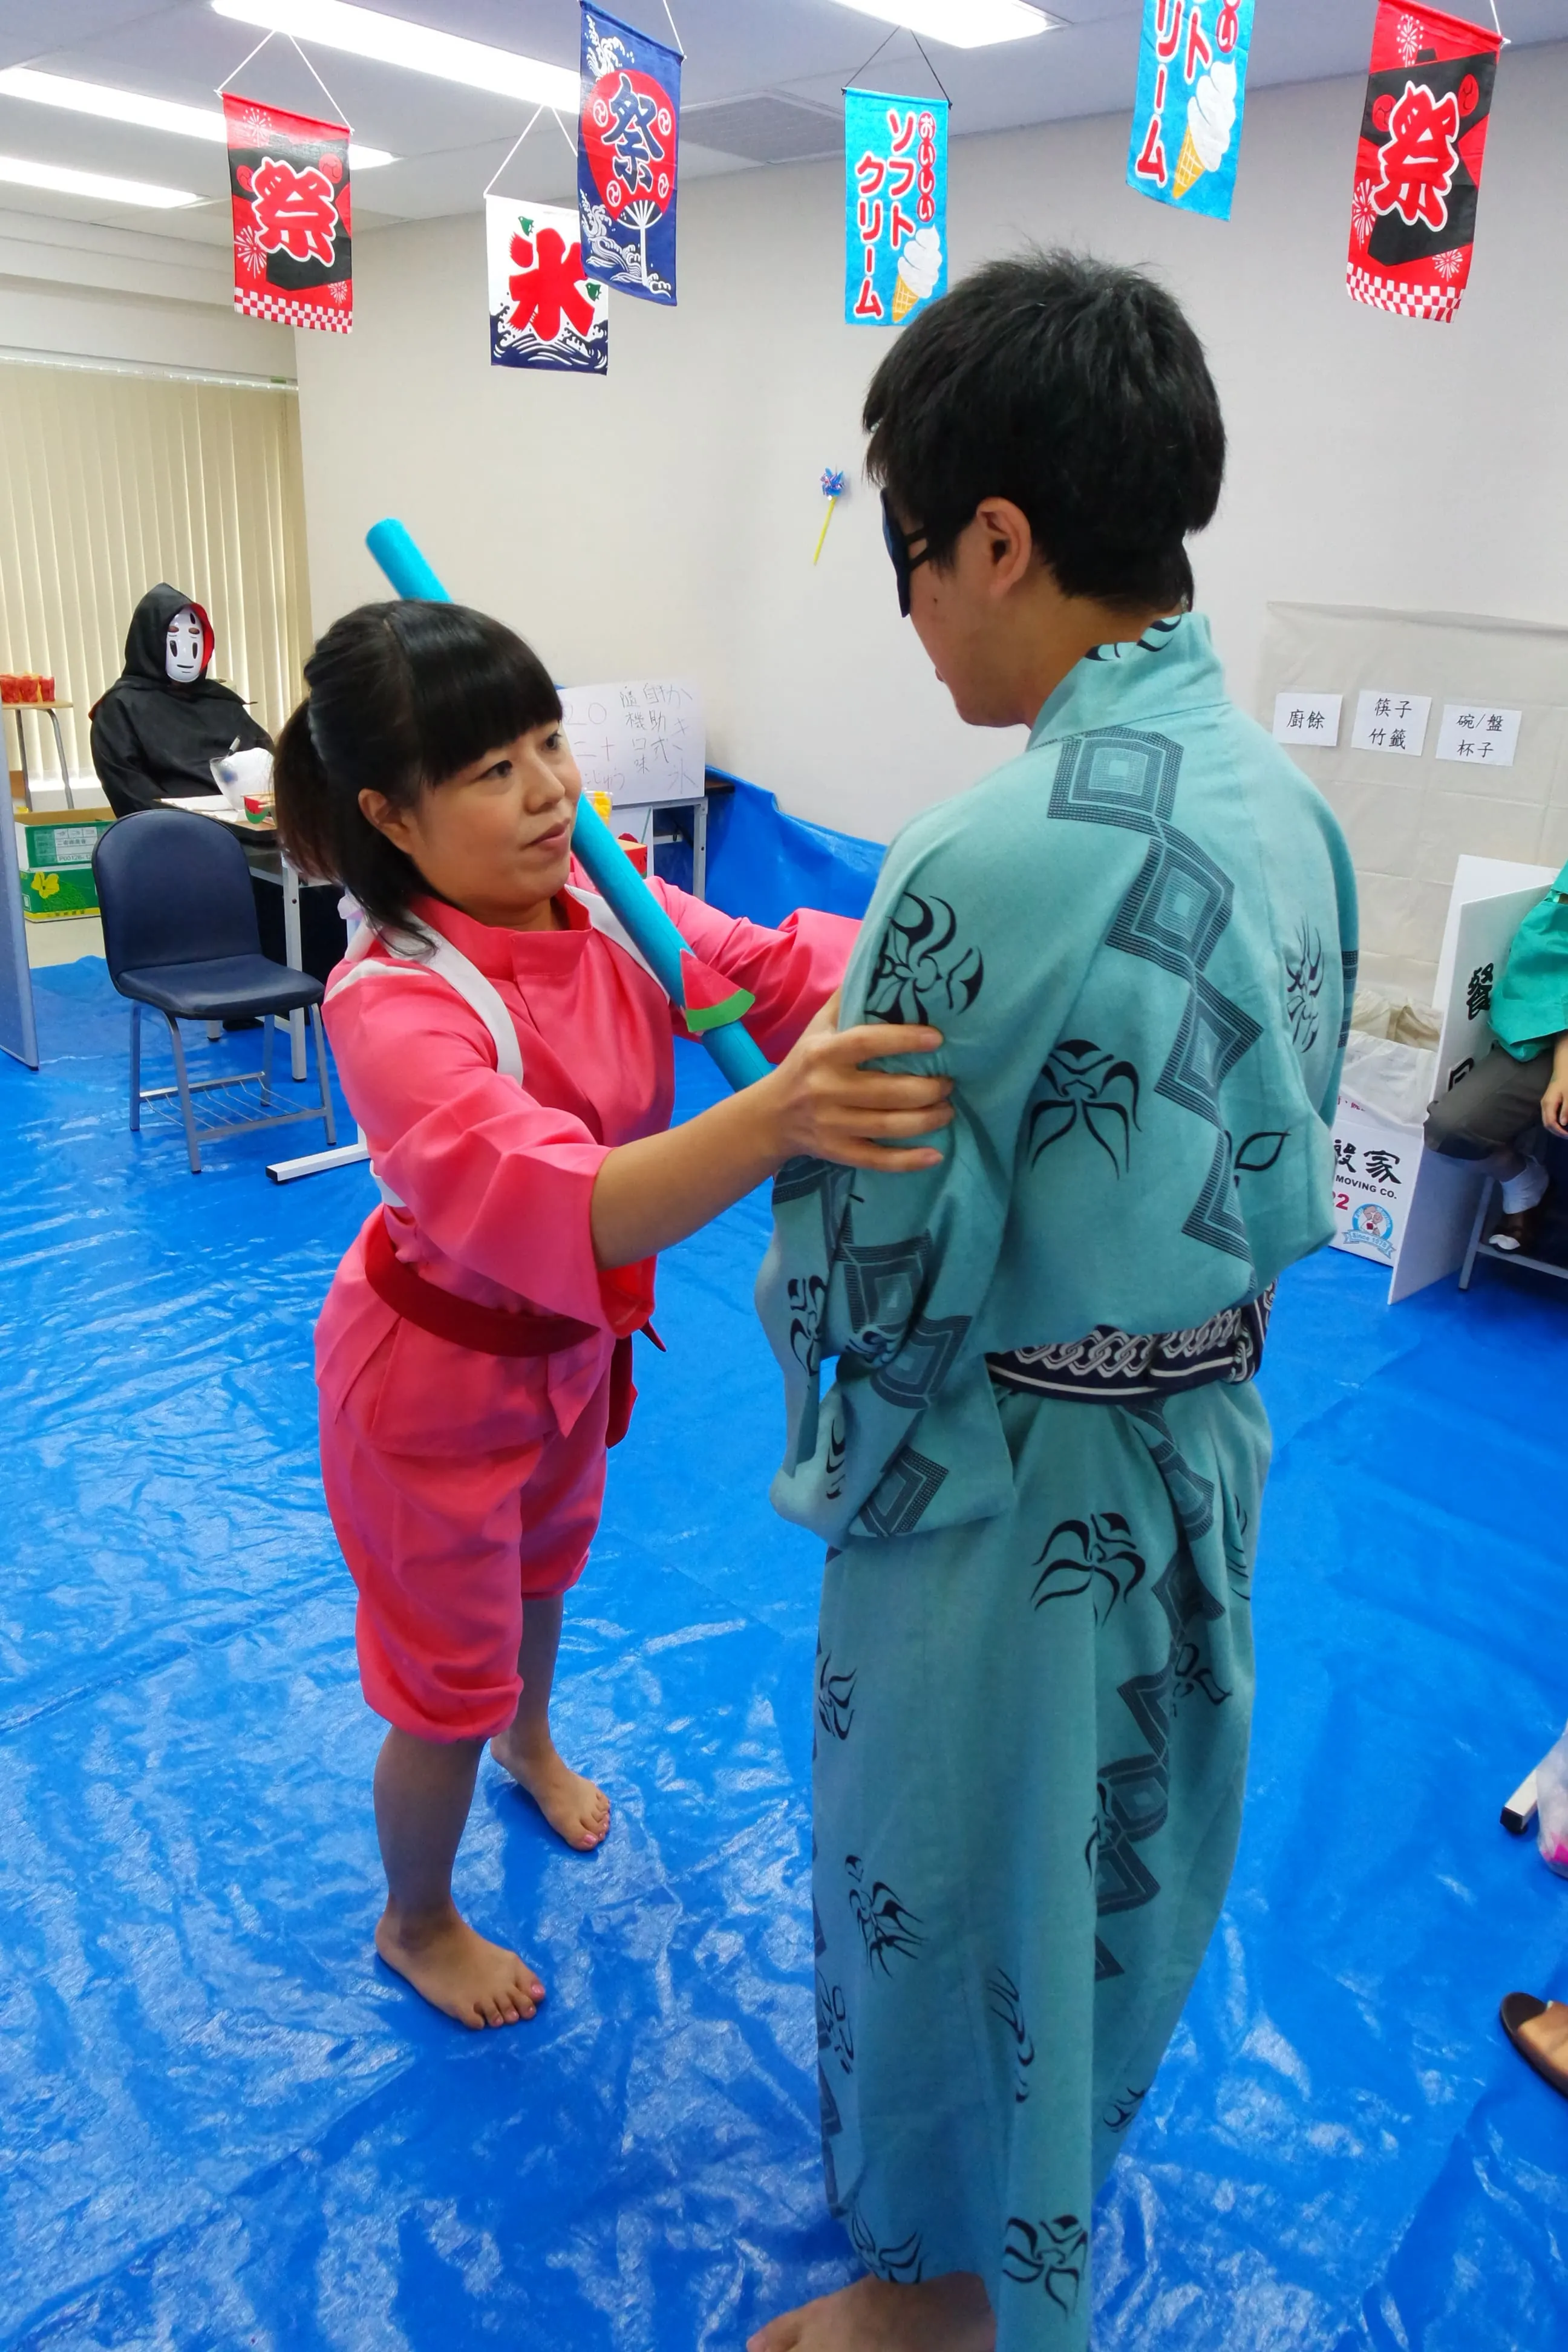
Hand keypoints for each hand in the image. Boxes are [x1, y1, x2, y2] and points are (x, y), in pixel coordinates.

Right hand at [762, 991, 953, 1171]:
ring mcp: (832, 1125)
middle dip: (928, 1087)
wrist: (769, 1116)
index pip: (869, 1043)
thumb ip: (848, 999)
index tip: (937, 1038)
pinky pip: (877, 1161)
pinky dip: (909, 1161)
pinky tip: (936, 1155)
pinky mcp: (837, 1153)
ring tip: (948, 1109)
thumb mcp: (818, 1027)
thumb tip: (879, 957)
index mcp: (823, 1054)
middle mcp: (826, 1090)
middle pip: (888, 1091)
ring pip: (889, 1126)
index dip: (906, 1040)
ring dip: (928, 1119)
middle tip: (949, 1081)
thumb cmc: (805, 1062)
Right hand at [1543, 1073, 1567, 1137]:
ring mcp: (1545, 1104)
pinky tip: (1564, 1123)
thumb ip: (1566, 1110)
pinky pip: (1549, 1116)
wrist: (1563, 1069)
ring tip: (1566, 1131)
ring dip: (1556, 1128)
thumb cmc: (1567, 1081)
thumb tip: (1563, 1124)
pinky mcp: (1548, 1103)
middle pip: (1547, 1124)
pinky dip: (1556, 1123)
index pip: (1550, 1123)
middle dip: (1557, 1132)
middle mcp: (1544, 1105)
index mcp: (1548, 1104)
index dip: (1559, 1132)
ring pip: (1547, 1121)